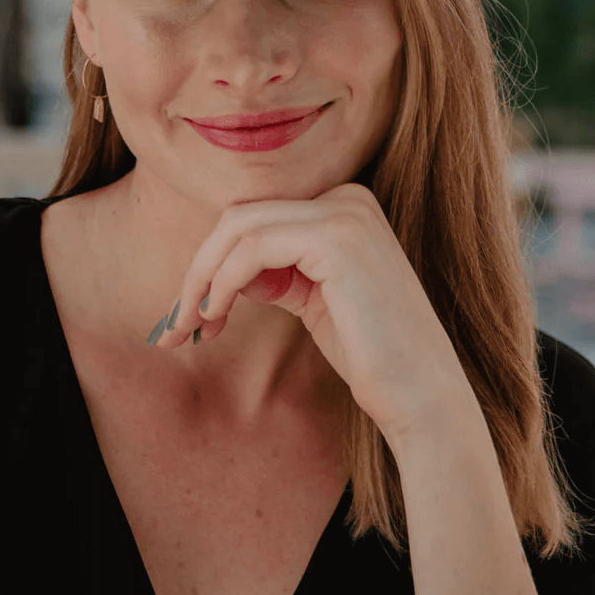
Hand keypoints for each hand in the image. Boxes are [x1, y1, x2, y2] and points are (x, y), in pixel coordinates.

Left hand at [154, 183, 474, 441]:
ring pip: (239, 226)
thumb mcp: (308, 296)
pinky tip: (214, 315)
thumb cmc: (366, 354)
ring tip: (189, 326)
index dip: (213, 261)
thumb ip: (271, 269)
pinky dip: (222, 280)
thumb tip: (213, 269)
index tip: (191, 313)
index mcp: (344, 204)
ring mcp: (346, 212)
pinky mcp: (337, 238)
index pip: (255, 216)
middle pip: (241, 216)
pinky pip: (253, 247)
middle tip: (174, 323)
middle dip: (199, 268)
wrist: (420, 397)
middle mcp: (348, 197)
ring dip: (201, 277)